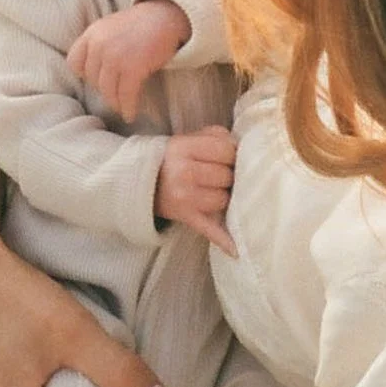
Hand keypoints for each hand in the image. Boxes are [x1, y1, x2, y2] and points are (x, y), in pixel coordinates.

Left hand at [67, 0, 189, 121]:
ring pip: (107, 91)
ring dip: (115, 102)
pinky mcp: (133, 68)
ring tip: (121, 107)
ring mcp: (115, 57)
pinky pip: (126, 95)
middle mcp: (99, 44)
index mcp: (92, 33)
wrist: (166, 16)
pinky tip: (130, 114)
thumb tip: (93, 71)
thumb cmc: (140, 24)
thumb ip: (98, 44)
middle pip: (92, 79)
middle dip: (103, 89)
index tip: (94, 80)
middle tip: (114, 93)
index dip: (84, 74)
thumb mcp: (110, 27)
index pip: (74, 62)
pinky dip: (128, 108)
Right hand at [156, 126, 236, 253]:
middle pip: (227, 176)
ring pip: (224, 199)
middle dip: (228, 175)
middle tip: (219, 175)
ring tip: (213, 190)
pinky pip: (210, 229)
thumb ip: (216, 136)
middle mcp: (183, 172)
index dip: (232, 154)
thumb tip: (243, 147)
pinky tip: (237, 250)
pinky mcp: (186, 217)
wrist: (143, 183)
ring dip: (224, 196)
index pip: (226, 150)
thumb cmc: (173, 159)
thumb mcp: (187, 138)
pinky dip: (224, 240)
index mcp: (183, 148)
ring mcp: (185, 198)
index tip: (227, 158)